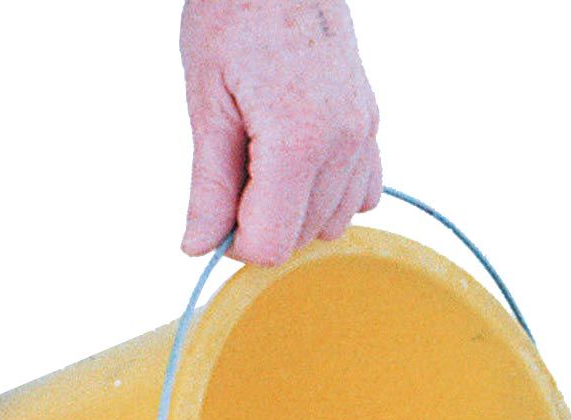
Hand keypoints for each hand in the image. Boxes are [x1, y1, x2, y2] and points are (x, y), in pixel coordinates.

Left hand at [180, 0, 381, 266]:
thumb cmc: (236, 15)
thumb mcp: (207, 100)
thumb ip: (209, 184)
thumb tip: (199, 246)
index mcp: (296, 141)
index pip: (269, 242)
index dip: (235, 241)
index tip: (217, 212)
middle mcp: (341, 146)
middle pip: (300, 238)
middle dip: (263, 221)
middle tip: (235, 169)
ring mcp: (362, 138)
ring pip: (331, 224)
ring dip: (295, 210)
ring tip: (264, 157)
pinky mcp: (371, 130)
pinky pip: (359, 197)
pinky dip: (328, 194)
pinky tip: (300, 161)